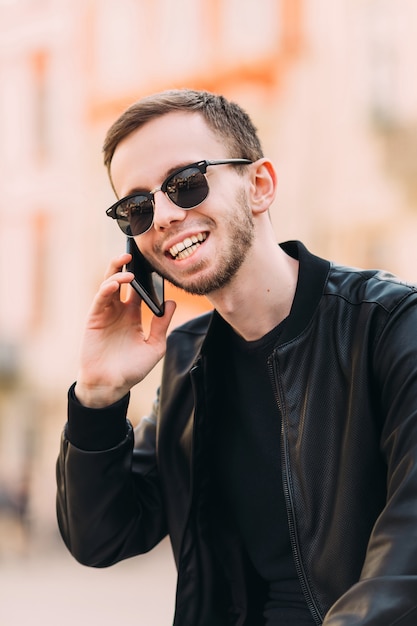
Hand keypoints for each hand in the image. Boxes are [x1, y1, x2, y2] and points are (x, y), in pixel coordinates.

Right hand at [74, 253, 175, 407]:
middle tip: (135, 254)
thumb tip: (172, 303)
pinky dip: (107, 288)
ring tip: (127, 263)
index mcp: (133, 315)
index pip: (139, 290)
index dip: (145, 276)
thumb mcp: (155, 346)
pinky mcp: (94, 318)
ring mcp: (106, 313)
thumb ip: (162, 324)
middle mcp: (119, 311)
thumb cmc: (132, 369)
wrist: (111, 385)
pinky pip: (100, 299)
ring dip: (116, 271)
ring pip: (108, 284)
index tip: (154, 262)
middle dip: (126, 265)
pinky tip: (116, 283)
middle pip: (121, 281)